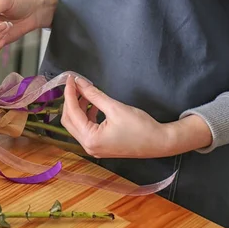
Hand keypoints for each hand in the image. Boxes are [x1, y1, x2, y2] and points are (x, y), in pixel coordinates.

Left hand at [61, 76, 212, 157]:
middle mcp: (88, 146)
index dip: (69, 93)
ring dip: (78, 108)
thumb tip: (79, 83)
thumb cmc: (141, 127)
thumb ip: (94, 94)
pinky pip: (86, 129)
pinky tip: (93, 105)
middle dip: (71, 101)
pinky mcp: (100, 146)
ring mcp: (93, 148)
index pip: (72, 113)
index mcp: (91, 139)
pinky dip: (86, 116)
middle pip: (69, 121)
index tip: (70, 79)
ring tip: (85, 92)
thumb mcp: (115, 107)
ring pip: (76, 125)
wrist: (159, 142)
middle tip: (75, 85)